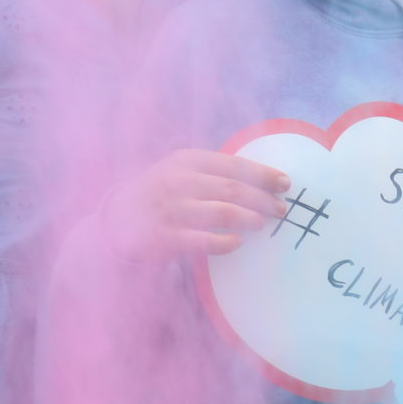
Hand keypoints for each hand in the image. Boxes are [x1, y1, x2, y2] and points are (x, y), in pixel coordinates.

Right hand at [103, 149, 290, 259]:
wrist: (116, 219)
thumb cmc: (160, 193)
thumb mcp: (181, 171)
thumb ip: (213, 172)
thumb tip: (262, 180)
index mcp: (186, 160)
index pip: (234, 164)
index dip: (263, 174)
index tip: (286, 183)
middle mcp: (179, 181)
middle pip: (233, 188)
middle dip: (262, 198)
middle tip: (281, 209)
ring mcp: (171, 209)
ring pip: (222, 212)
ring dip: (249, 218)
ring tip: (262, 223)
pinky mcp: (164, 236)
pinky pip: (203, 240)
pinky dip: (225, 242)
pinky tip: (237, 243)